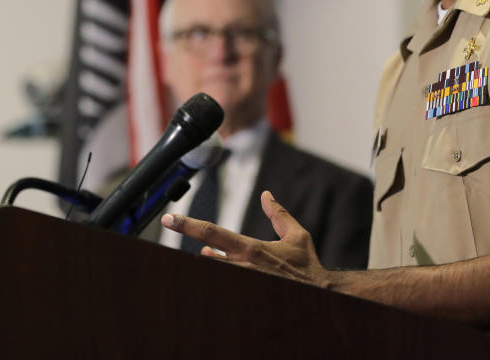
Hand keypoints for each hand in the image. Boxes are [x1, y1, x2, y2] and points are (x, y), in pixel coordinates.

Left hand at [161, 190, 334, 287]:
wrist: (320, 294)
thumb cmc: (307, 265)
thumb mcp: (296, 235)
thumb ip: (278, 214)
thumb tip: (266, 195)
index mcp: (250, 249)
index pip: (211, 233)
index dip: (187, 225)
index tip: (168, 219)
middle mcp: (242, 266)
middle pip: (206, 257)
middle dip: (203, 255)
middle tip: (205, 254)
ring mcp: (242, 283)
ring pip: (214, 272)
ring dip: (214, 265)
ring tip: (218, 261)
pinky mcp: (245, 294)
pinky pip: (225, 284)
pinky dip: (224, 274)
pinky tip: (227, 270)